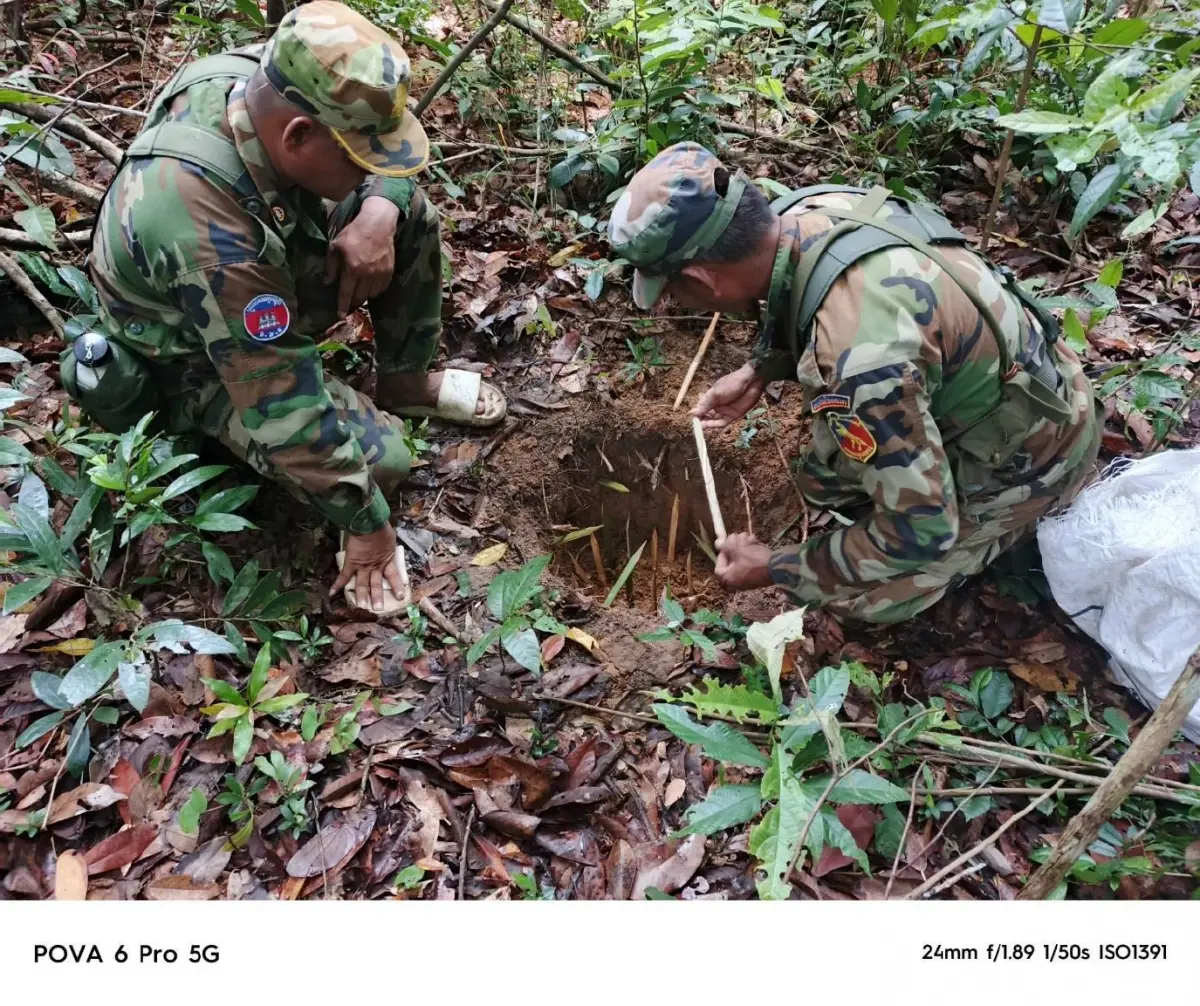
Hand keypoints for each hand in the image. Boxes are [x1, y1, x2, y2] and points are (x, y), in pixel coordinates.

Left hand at [325, 196, 399, 316]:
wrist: (378, 225)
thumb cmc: (353, 234)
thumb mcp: (335, 246)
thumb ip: (331, 266)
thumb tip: (327, 282)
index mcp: (352, 269)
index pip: (346, 293)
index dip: (342, 306)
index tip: (339, 317)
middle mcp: (367, 275)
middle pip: (359, 297)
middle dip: (352, 302)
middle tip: (348, 301)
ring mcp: (380, 275)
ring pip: (371, 295)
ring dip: (363, 296)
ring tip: (359, 290)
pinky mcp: (389, 272)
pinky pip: (381, 289)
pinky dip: (374, 290)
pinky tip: (369, 284)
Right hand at [330, 525, 403, 612]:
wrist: (369, 524)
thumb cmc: (381, 529)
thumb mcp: (391, 539)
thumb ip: (390, 546)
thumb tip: (390, 544)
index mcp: (387, 560)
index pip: (394, 576)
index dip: (397, 586)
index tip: (401, 597)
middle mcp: (376, 566)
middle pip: (376, 584)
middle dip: (377, 597)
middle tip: (378, 610)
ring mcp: (363, 566)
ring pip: (362, 584)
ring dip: (361, 596)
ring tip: (362, 608)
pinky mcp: (352, 563)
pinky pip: (344, 575)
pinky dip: (337, 584)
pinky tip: (332, 594)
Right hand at [690, 364, 765, 430]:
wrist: (750, 383)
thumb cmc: (731, 384)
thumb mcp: (715, 393)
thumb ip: (705, 404)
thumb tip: (693, 412)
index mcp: (711, 398)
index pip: (701, 408)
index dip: (697, 413)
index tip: (692, 417)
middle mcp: (717, 405)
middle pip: (707, 416)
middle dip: (701, 420)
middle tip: (696, 424)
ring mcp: (725, 411)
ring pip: (713, 420)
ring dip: (707, 424)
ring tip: (701, 426)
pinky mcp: (733, 416)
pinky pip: (722, 423)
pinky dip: (715, 425)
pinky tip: (710, 426)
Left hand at [714, 532, 774, 591]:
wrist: (779, 567)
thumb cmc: (755, 560)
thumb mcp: (738, 550)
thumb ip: (726, 547)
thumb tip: (717, 544)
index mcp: (728, 579)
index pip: (719, 567)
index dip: (722, 554)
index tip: (726, 545)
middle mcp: (736, 582)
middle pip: (731, 562)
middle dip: (735, 546)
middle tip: (738, 536)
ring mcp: (747, 580)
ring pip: (741, 560)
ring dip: (744, 546)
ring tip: (749, 537)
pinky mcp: (757, 575)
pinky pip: (750, 563)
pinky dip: (751, 552)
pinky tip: (755, 541)